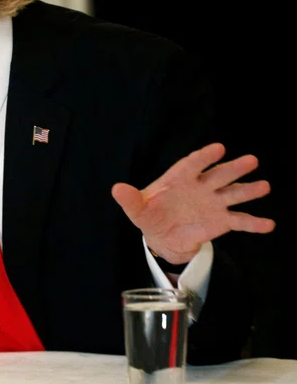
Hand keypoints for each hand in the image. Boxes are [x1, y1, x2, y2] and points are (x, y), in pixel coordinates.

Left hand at [112, 143, 274, 263]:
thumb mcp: (137, 209)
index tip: (218, 148)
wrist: (161, 235)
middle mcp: (200, 186)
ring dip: (249, 190)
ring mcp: (213, 202)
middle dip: (234, 168)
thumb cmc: (150, 214)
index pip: (192, 164)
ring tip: (264, 186)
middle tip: (251, 160)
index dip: (204, 156)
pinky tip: (269, 225)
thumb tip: (116, 189)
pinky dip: (254, 223)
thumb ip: (129, 199)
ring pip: (233, 193)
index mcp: (179, 178)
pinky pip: (240, 221)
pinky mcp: (221, 221)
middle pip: (218, 175)